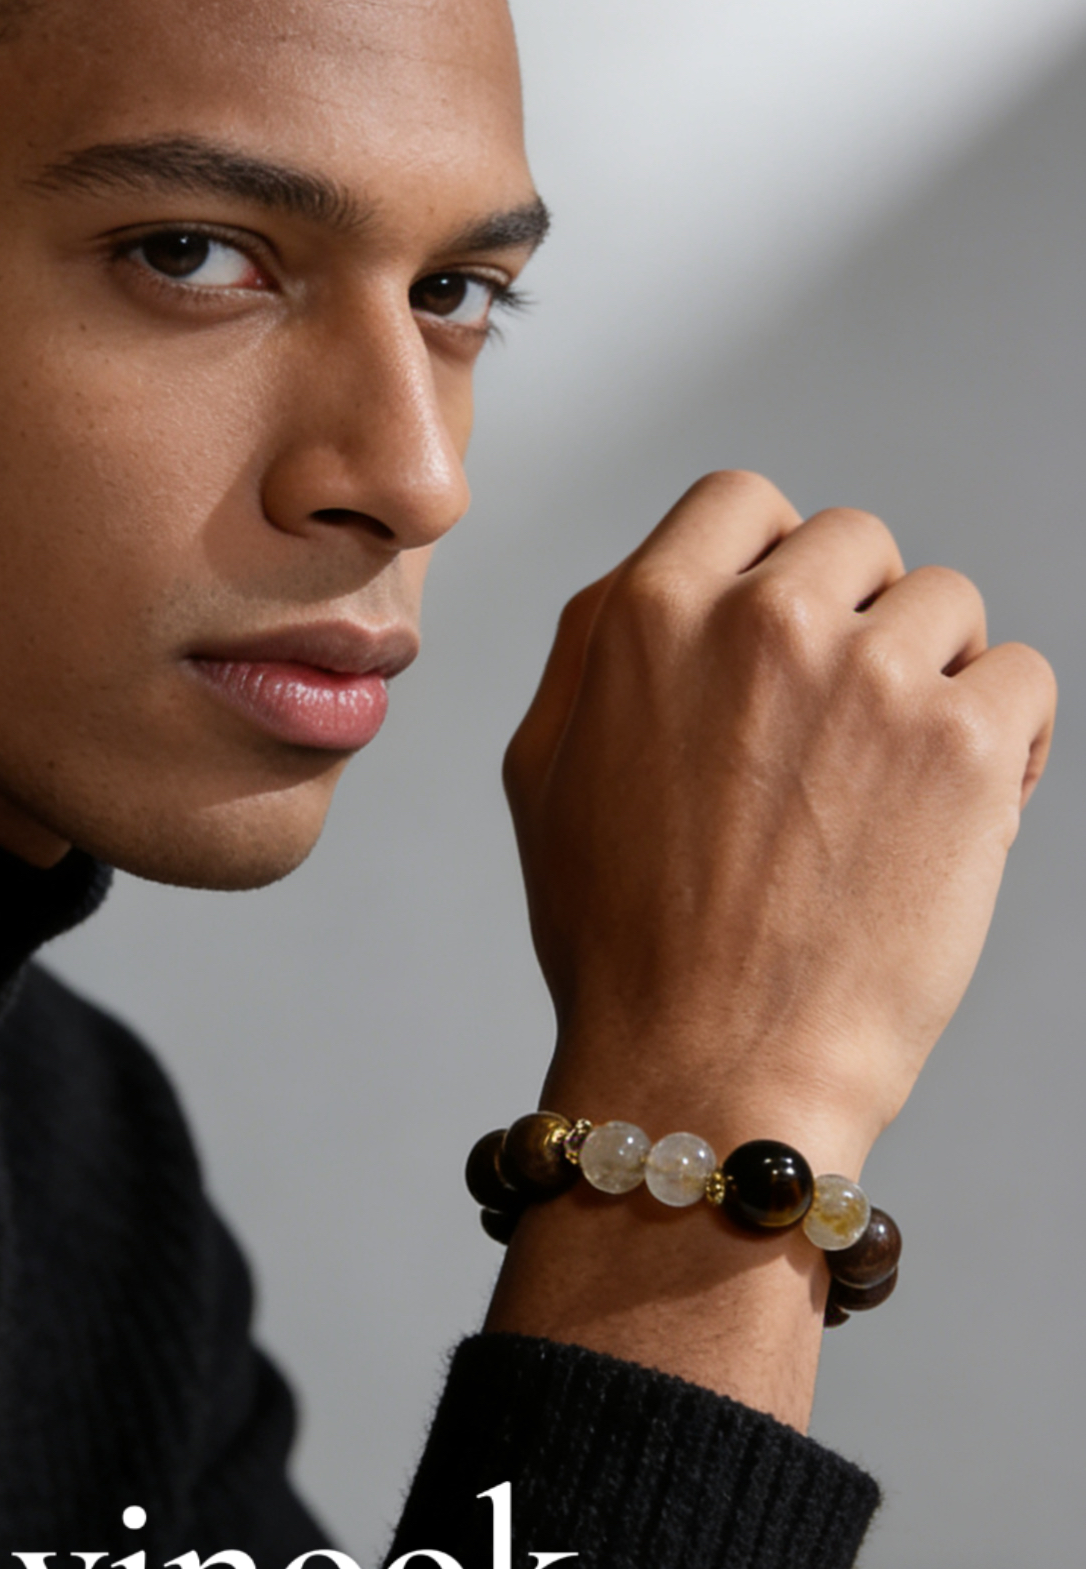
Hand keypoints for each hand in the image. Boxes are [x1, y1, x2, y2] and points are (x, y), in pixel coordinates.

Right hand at [503, 471, 1055, 1172]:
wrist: (712, 1068)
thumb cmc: (621, 938)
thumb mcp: (543, 767)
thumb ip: (597, 649)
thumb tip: (658, 583)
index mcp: (647, 610)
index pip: (742, 499)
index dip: (770, 560)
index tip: (785, 631)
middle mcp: (760, 617)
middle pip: (855, 542)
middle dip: (857, 620)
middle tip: (841, 728)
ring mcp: (869, 675)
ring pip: (948, 604)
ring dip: (935, 675)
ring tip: (900, 777)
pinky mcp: (963, 743)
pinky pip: (1025, 678)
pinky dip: (1012, 734)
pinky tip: (967, 804)